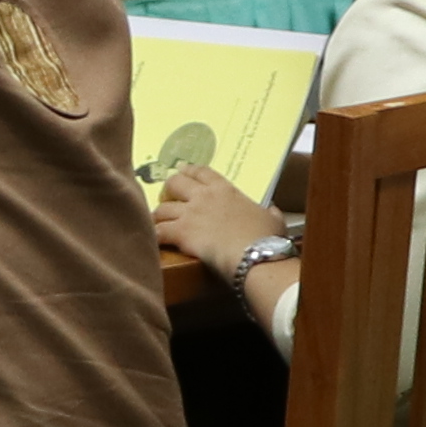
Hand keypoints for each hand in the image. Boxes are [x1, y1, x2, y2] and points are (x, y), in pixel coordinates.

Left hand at [152, 163, 275, 274]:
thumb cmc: (266, 238)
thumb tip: (272, 211)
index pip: (201, 172)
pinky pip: (158, 231)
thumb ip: (269, 212)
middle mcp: (203, 197)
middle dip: (168, 190)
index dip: (189, 171)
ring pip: (161, 209)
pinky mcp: (181, 233)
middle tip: (166, 199)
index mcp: (224, 189)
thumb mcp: (273, 220)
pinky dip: (153, 236)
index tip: (183, 172)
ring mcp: (190, 214)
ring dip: (157, 217)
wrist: (255, 255)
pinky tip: (152, 241)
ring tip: (157, 224)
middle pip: (174, 183)